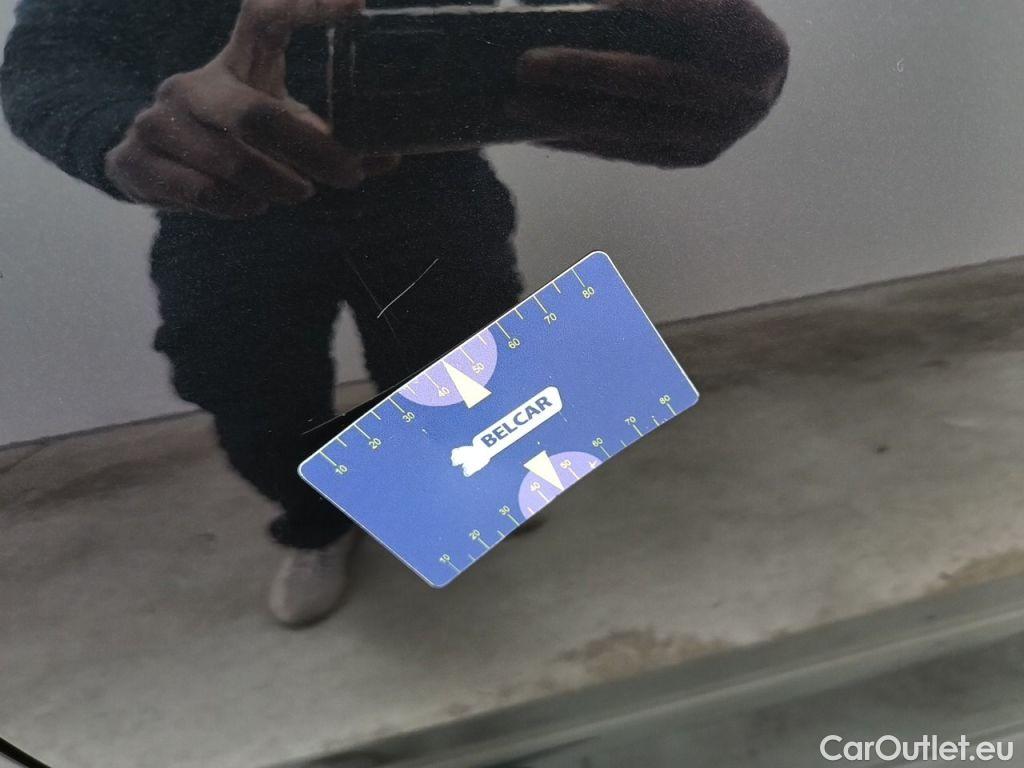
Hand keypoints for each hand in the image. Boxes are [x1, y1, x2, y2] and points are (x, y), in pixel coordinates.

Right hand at [105, 0, 398, 217]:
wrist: (148, 166)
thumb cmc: (233, 140)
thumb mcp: (279, 124)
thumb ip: (327, 138)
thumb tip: (390, 155)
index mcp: (235, 61)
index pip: (267, 15)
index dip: (310, 5)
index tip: (358, 4)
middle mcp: (193, 84)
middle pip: (256, 116)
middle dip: (310, 153)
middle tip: (347, 176)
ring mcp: (159, 119)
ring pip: (233, 164)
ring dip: (278, 186)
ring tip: (295, 191)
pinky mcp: (137, 160)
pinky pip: (205, 193)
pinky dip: (240, 207)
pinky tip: (251, 204)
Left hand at [509, 0, 788, 167]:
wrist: (751, 80)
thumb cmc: (713, 27)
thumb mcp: (700, 7)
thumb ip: (666, 6)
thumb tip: (599, 5)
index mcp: (757, 46)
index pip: (703, 16)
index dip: (659, 7)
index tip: (606, 1)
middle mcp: (744, 98)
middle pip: (655, 81)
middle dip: (586, 73)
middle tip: (526, 64)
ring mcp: (716, 137)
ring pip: (633, 125)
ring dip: (567, 117)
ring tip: (516, 104)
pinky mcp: (686, 159)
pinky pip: (623, 149)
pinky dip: (575, 139)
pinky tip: (534, 131)